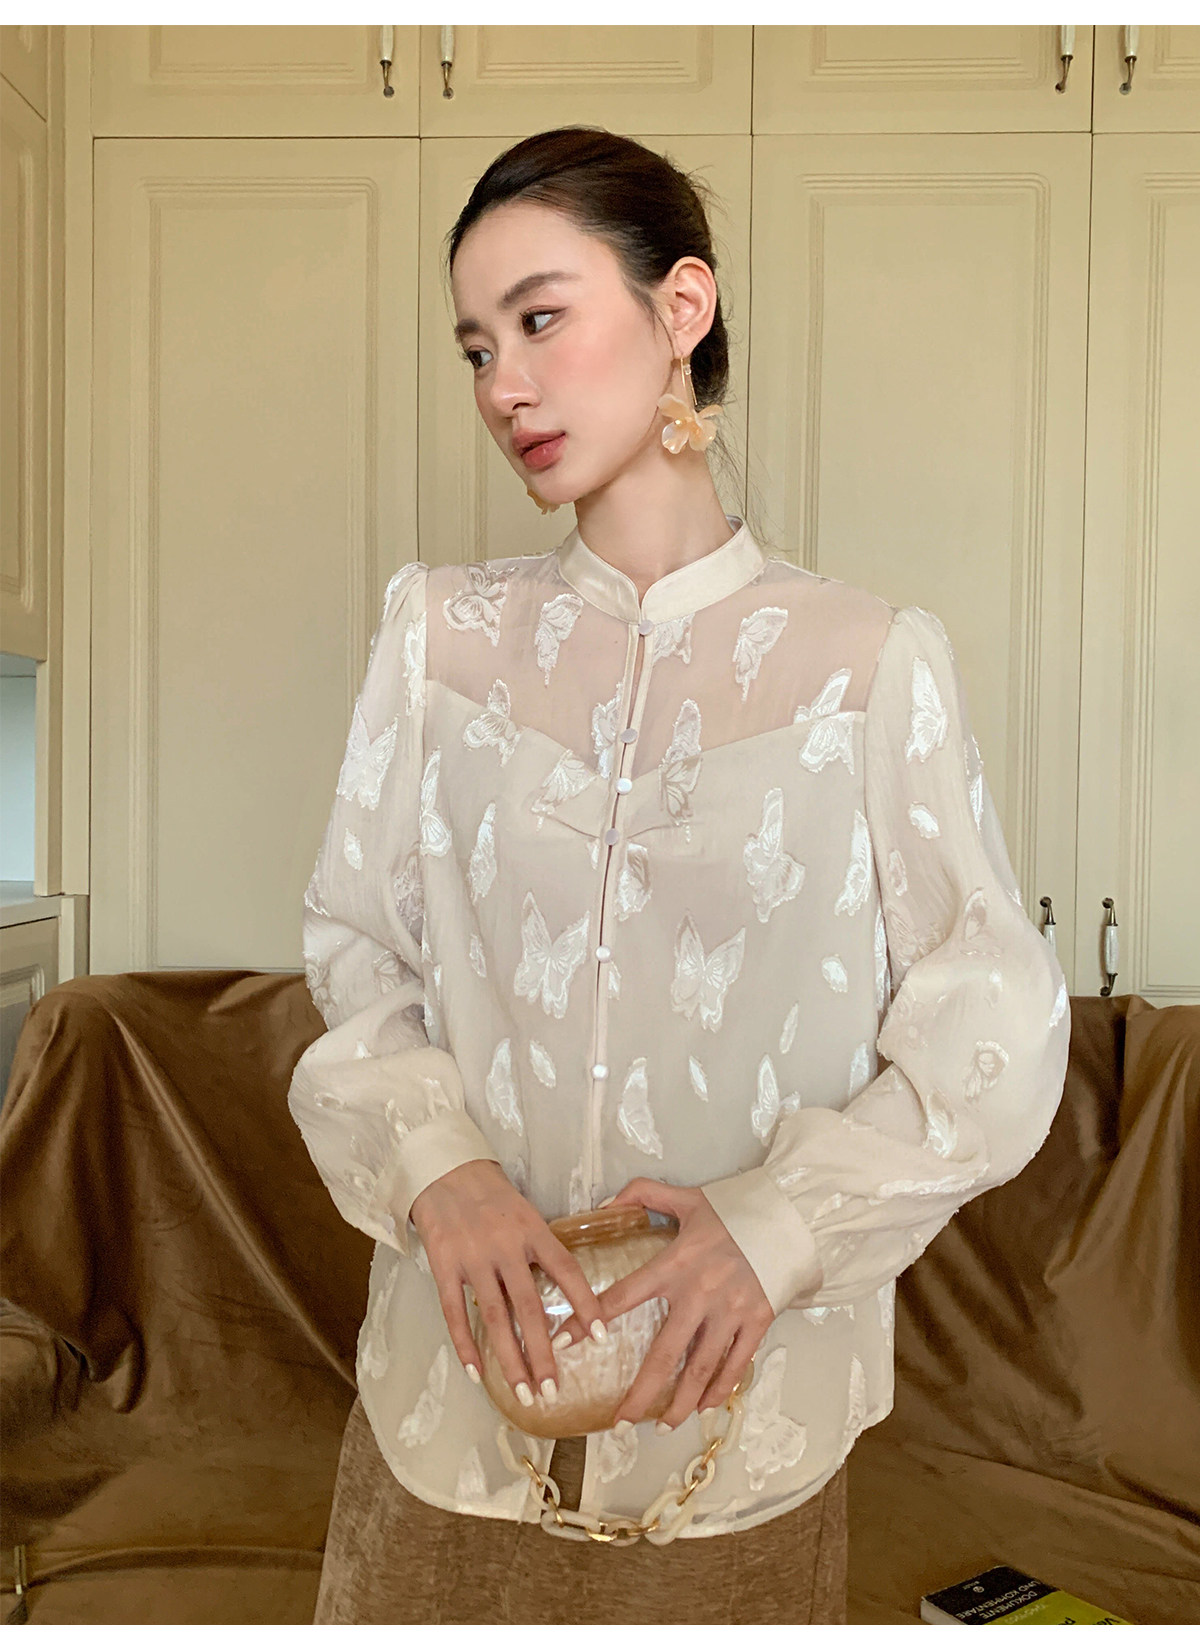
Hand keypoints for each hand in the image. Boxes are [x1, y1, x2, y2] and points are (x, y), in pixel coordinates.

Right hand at [409, 1159, 607, 1408]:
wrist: (445, 1171)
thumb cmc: (492, 1196)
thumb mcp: (526, 1212)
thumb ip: (542, 1247)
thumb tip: (569, 1289)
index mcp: (533, 1230)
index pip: (567, 1270)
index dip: (586, 1304)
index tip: (601, 1337)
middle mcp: (505, 1246)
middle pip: (529, 1307)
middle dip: (543, 1352)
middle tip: (553, 1390)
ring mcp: (473, 1258)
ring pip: (495, 1317)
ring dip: (510, 1359)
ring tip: (524, 1392)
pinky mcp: (444, 1266)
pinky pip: (455, 1312)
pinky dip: (466, 1344)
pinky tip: (477, 1372)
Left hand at [551, 1178, 775, 1428]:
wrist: (788, 1214)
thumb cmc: (735, 1208)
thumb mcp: (686, 1196)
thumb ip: (642, 1194)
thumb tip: (603, 1205)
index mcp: (674, 1264)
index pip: (622, 1297)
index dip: (591, 1322)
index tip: (565, 1344)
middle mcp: (699, 1293)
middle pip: (664, 1354)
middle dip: (641, 1393)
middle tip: (621, 1422)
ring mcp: (730, 1311)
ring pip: (700, 1368)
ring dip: (681, 1401)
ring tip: (664, 1425)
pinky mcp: (757, 1320)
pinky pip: (736, 1363)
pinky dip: (720, 1388)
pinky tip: (705, 1406)